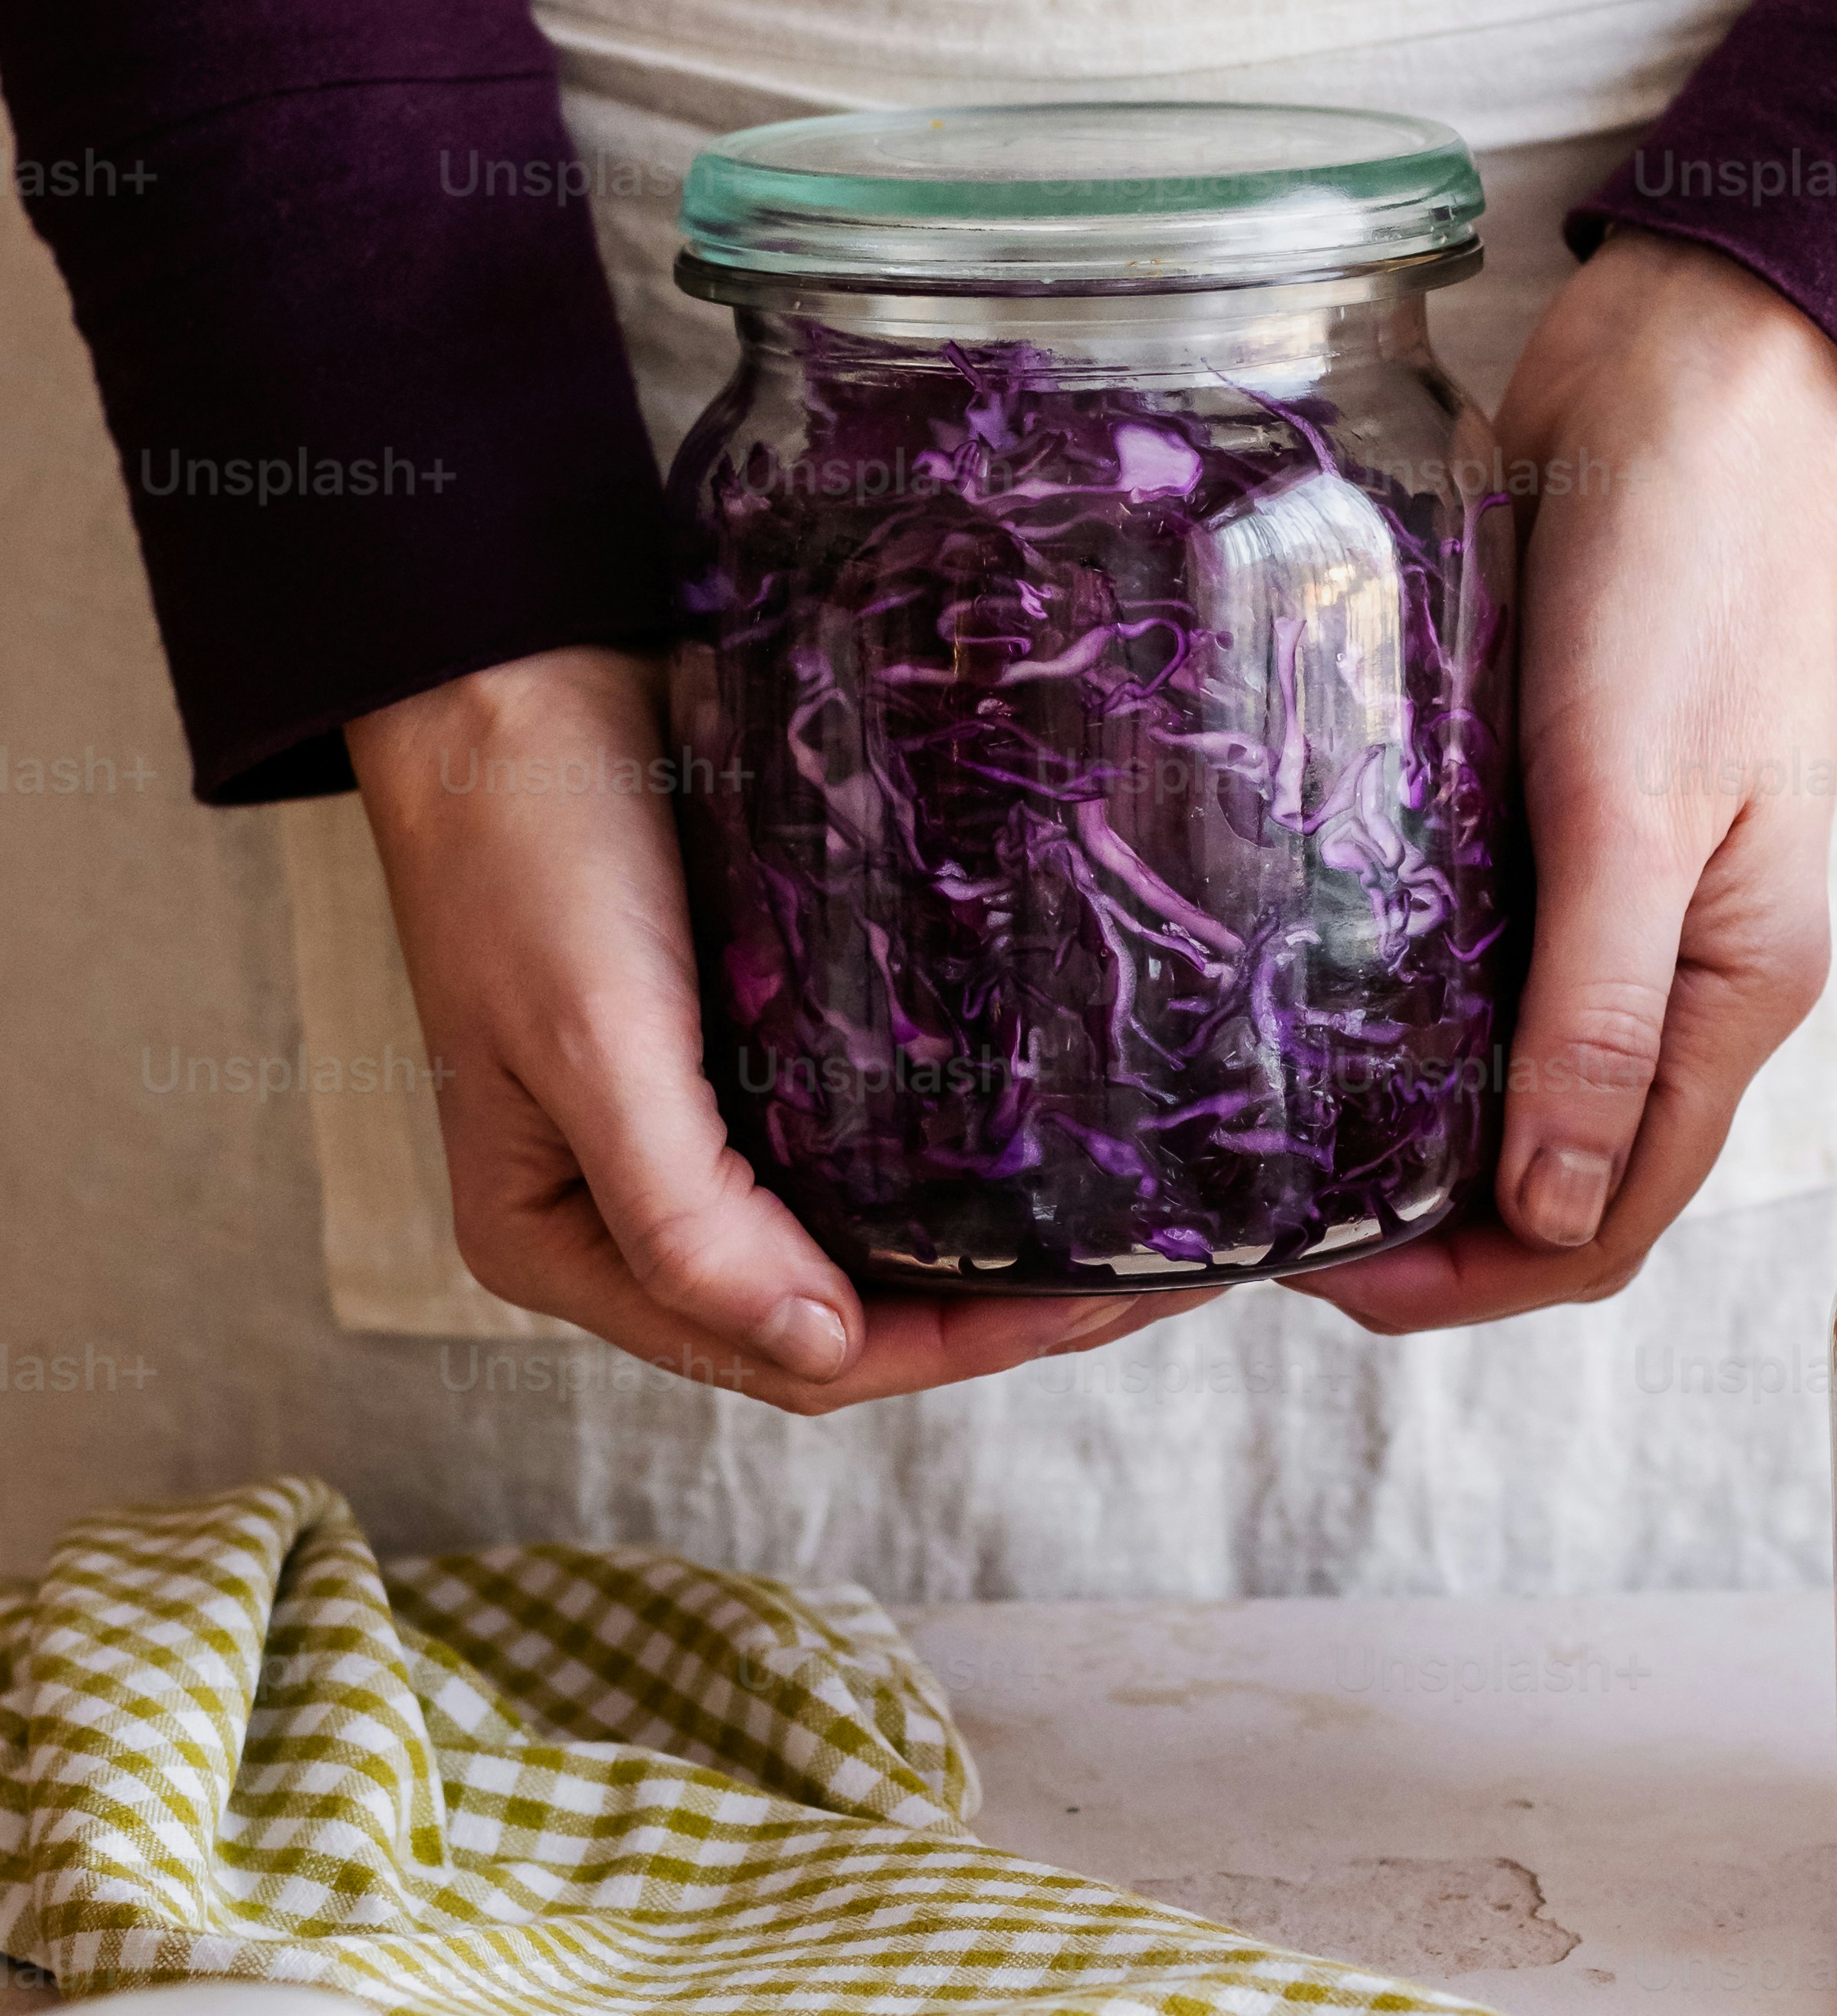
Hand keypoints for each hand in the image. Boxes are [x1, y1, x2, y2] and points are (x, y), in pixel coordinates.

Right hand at [346, 647, 1182, 1409]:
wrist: (508, 660)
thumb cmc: (524, 840)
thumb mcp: (590, 1038)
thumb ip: (683, 1216)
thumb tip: (819, 1346)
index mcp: (562, 1243)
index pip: (781, 1355)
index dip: (940, 1349)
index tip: (1081, 1303)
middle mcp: (628, 1210)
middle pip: (838, 1312)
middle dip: (991, 1313)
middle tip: (1149, 1275)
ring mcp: (691, 1130)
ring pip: (865, 1237)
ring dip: (991, 1247)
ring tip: (1132, 1229)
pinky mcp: (746, 1047)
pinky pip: (866, 1141)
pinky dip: (960, 1158)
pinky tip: (1055, 1139)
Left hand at [1291, 230, 1836, 1336]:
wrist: (1704, 372)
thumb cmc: (1693, 573)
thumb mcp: (1641, 805)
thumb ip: (1595, 1013)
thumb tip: (1543, 1214)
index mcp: (1729, 993)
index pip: (1603, 1222)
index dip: (1465, 1279)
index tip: (1311, 1273)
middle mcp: (1671, 971)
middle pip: (1545, 1172)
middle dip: (1415, 1230)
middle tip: (1244, 1222)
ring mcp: (1606, 899)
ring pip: (1494, 1075)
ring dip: (1391, 1128)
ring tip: (1244, 1139)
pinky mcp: (1538, 818)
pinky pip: (1460, 961)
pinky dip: (1384, 1009)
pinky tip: (1280, 1006)